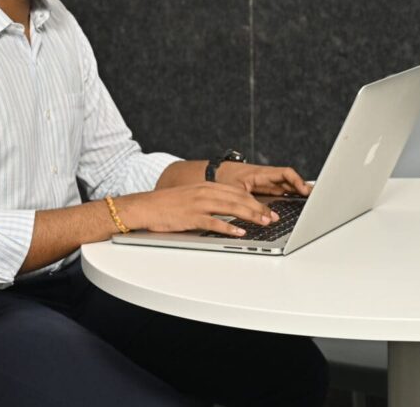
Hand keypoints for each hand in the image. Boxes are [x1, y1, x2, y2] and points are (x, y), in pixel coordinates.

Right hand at [117, 183, 277, 237]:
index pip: (238, 191)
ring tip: (264, 222)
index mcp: (206, 186)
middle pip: (238, 198)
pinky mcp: (191, 217)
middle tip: (273, 217)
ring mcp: (198, 204)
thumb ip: (210, 200)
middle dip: (259, 208)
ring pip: (230, 208)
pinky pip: (214, 222)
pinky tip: (239, 232)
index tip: (269, 209)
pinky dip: (228, 227)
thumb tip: (230, 209)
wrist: (146, 206)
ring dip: (250, 215)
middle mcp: (205, 192)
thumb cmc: (168, 204)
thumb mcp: (192, 196)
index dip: (256, 200)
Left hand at [214, 162, 310, 197]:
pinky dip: (289, 195)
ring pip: (286, 186)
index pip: (285, 173)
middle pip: (290, 180)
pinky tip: (296, 202)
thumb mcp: (237, 192)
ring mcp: (266, 182)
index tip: (305, 190)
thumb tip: (268, 217)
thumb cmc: (223, 178)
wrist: (213, 173)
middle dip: (303, 188)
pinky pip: (280, 191)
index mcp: (261, 173)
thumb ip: (252, 204)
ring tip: (310, 201)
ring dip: (298, 192)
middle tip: (315, 197)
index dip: (297, 181)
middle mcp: (266, 176)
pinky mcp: (263, 188)